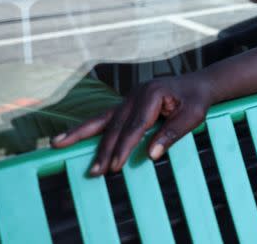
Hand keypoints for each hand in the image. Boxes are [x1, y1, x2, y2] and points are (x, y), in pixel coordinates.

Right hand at [50, 76, 211, 174]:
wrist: (198, 84)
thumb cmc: (196, 101)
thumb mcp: (192, 117)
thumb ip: (172, 134)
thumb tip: (151, 154)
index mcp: (152, 94)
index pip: (134, 127)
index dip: (123, 148)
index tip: (114, 167)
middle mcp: (135, 94)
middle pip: (115, 126)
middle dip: (103, 150)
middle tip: (94, 172)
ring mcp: (128, 98)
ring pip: (103, 119)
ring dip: (81, 134)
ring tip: (58, 145)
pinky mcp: (125, 104)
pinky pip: (104, 117)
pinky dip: (87, 127)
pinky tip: (68, 136)